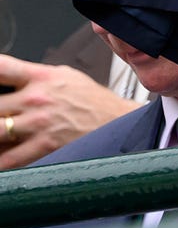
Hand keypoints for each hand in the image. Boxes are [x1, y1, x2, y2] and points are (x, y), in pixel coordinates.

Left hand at [0, 56, 134, 169]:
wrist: (116, 121)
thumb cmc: (91, 100)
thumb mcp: (65, 76)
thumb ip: (34, 77)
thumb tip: (8, 81)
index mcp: (42, 77)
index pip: (2, 67)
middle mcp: (37, 99)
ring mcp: (38, 124)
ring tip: (0, 134)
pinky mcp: (42, 147)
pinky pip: (7, 159)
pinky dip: (0, 160)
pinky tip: (1, 155)